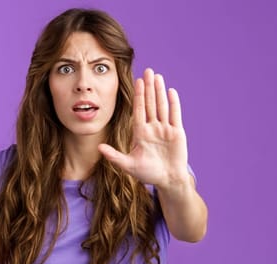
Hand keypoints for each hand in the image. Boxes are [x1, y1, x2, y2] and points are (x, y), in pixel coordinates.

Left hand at [98, 68, 190, 189]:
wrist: (168, 180)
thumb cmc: (148, 173)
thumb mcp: (128, 165)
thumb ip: (114, 156)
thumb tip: (98, 148)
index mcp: (141, 132)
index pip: (139, 109)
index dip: (138, 95)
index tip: (137, 81)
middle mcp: (153, 127)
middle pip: (151, 103)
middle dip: (149, 87)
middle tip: (148, 70)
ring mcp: (165, 129)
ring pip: (162, 106)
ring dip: (160, 91)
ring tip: (158, 76)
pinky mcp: (177, 133)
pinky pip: (175, 115)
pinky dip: (173, 103)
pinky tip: (170, 91)